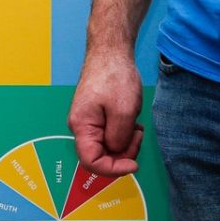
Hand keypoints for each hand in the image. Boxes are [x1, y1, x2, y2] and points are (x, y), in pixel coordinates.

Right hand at [69, 46, 144, 175]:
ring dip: (125, 142)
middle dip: (123, 153)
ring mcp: (89, 120)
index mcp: (81, 126)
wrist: (111, 51)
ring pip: (107, 145)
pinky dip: (123, 133)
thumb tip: (117, 151)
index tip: (133, 165)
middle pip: (100, 155)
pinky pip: (110, 134)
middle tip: (138, 136)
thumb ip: (119, 138)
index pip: (91, 162)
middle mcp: (81, 126)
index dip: (113, 169)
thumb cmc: (115, 77)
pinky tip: (132, 121)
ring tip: (137, 126)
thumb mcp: (123, 111)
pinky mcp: (97, 115)